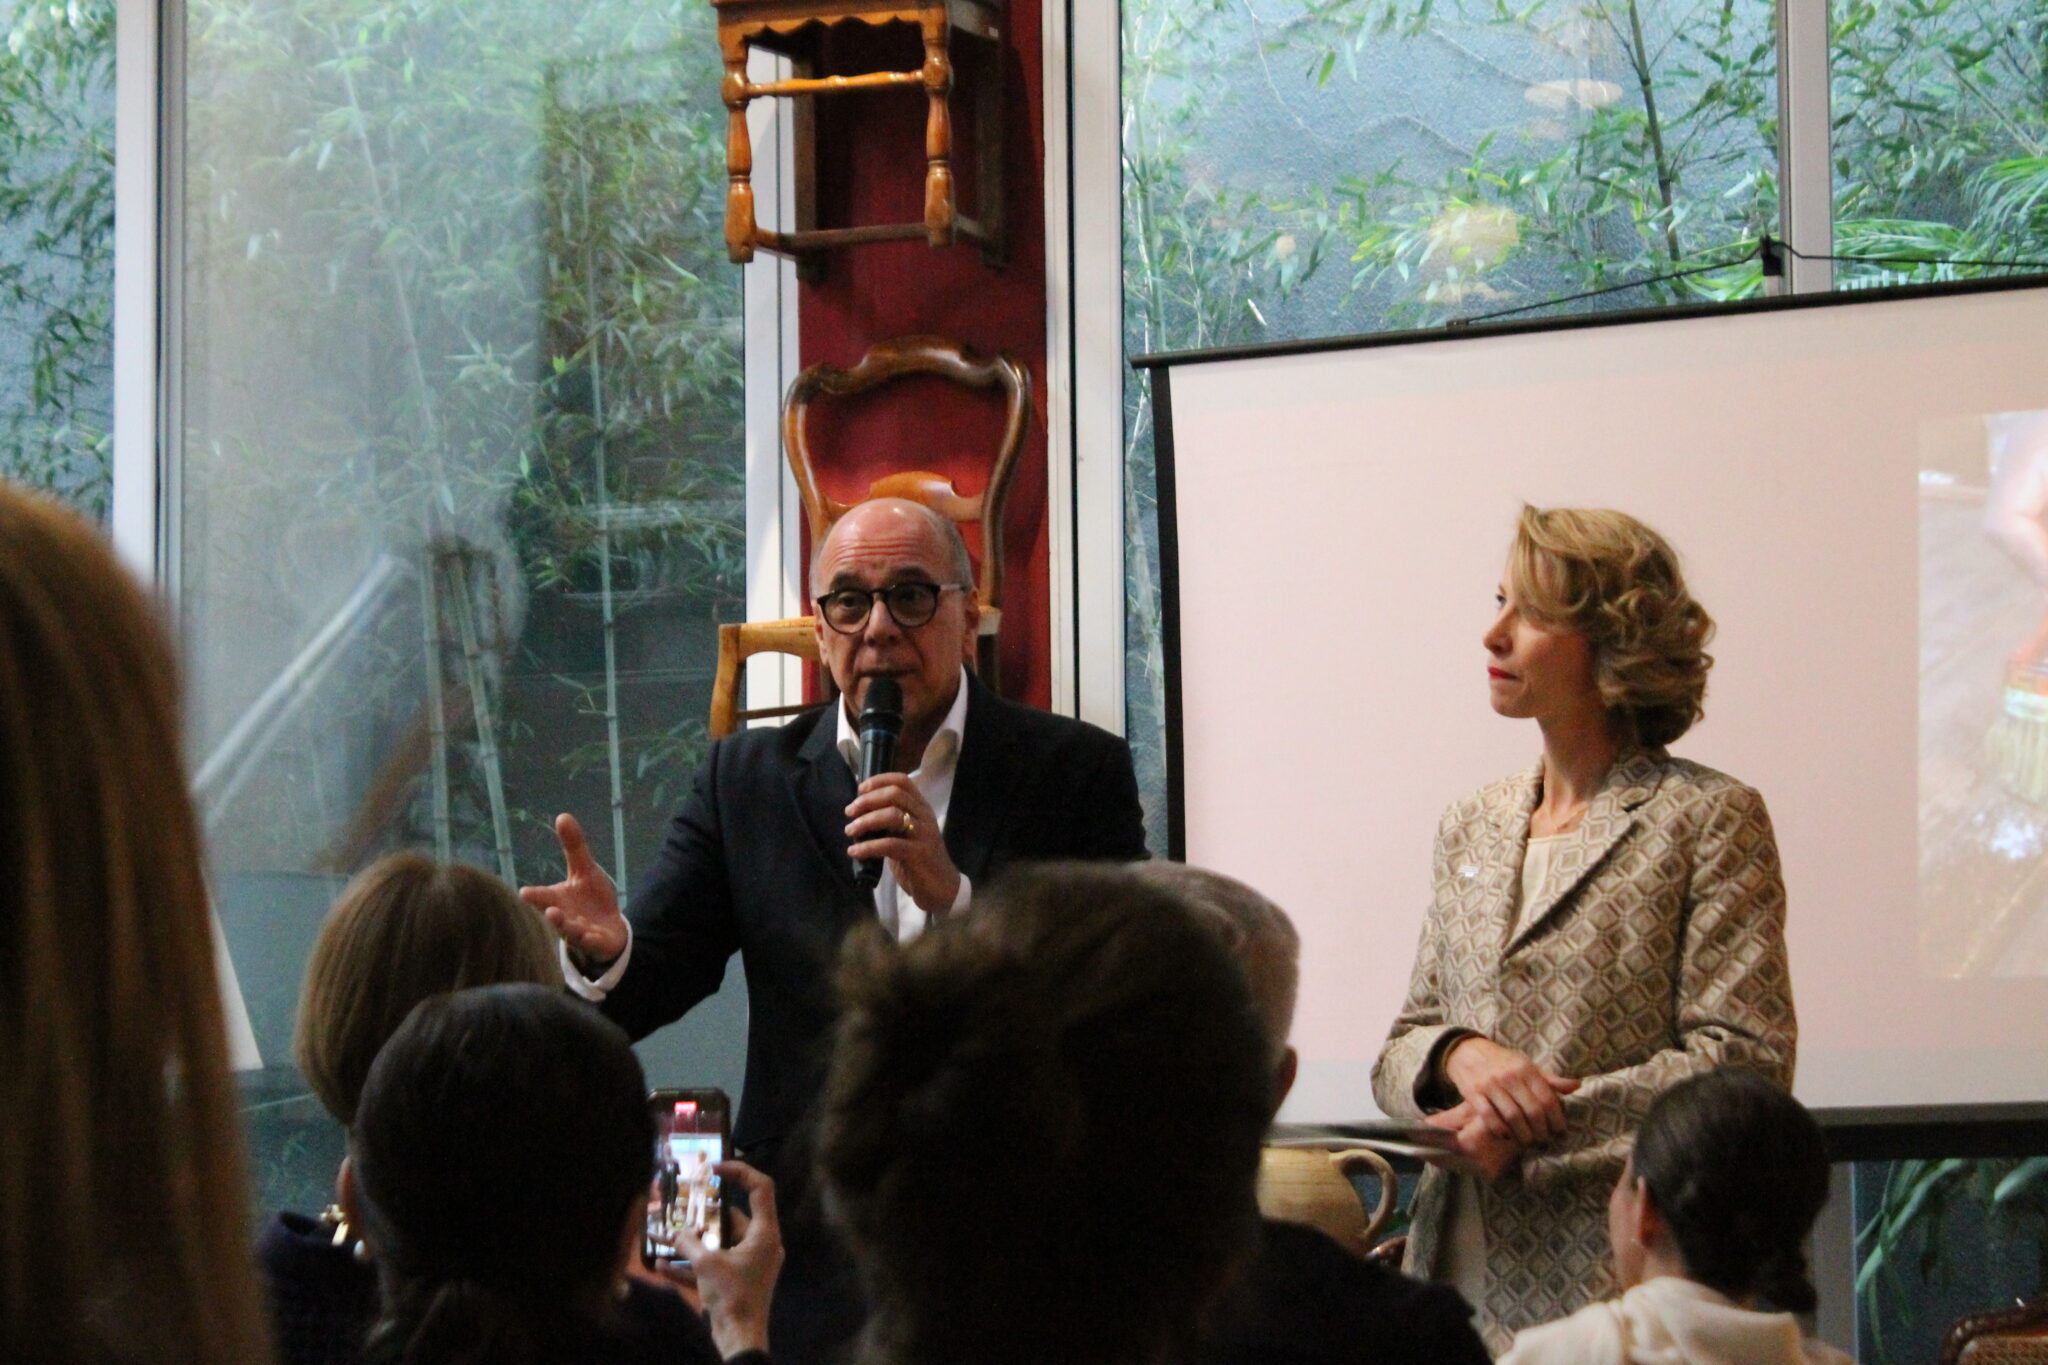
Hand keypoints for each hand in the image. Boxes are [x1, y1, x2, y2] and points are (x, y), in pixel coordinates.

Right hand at [518, 813, 626, 965]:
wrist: (610, 927)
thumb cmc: (591, 898)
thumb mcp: (585, 870)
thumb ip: (574, 847)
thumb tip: (562, 815)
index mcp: (557, 899)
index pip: (541, 896)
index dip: (533, 895)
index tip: (524, 892)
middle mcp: (564, 917)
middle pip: (553, 916)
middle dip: (550, 913)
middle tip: (548, 909)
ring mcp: (579, 932)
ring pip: (571, 931)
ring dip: (566, 926)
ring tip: (558, 917)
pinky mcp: (596, 942)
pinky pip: (591, 942)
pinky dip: (590, 939)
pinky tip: (591, 935)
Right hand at [663, 1162, 781, 1359]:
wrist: (739, 1340)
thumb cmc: (732, 1297)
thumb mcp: (706, 1265)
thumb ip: (689, 1243)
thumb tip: (673, 1232)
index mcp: (764, 1233)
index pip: (761, 1188)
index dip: (740, 1171)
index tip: (715, 1167)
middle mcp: (761, 1245)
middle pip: (735, 1217)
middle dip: (705, 1213)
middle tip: (683, 1202)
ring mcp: (750, 1264)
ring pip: (720, 1243)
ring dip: (694, 1241)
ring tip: (666, 1233)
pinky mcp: (737, 1282)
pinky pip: (714, 1266)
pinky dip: (691, 1265)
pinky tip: (661, 1265)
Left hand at [846, 773, 960, 914]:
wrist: (942, 888)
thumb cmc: (918, 861)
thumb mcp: (904, 835)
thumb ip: (888, 822)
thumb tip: (858, 814)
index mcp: (921, 808)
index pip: (902, 781)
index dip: (879, 781)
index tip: (859, 790)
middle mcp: (924, 816)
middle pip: (895, 794)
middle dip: (868, 800)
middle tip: (850, 812)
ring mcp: (923, 834)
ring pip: (892, 815)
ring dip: (866, 821)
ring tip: (850, 831)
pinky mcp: (919, 854)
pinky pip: (890, 844)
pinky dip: (868, 847)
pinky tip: (854, 852)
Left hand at [1424, 1102, 1522, 1180]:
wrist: (1530, 1121)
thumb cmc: (1499, 1108)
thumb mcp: (1470, 1110)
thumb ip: (1445, 1120)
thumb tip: (1421, 1125)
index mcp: (1471, 1145)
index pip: (1438, 1149)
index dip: (1422, 1144)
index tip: (1408, 1139)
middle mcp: (1478, 1163)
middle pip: (1445, 1161)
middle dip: (1430, 1153)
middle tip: (1415, 1145)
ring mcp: (1486, 1171)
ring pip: (1455, 1166)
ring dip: (1443, 1158)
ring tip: (1428, 1149)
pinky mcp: (1491, 1174)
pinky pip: (1466, 1169)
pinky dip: (1456, 1161)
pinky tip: (1447, 1154)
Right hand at [1441, 1036, 1579, 1144]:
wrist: (1467, 1051)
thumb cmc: (1503, 1061)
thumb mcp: (1527, 1065)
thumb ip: (1550, 1079)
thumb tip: (1577, 1085)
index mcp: (1526, 1070)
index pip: (1548, 1099)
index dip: (1557, 1119)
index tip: (1560, 1132)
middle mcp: (1510, 1077)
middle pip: (1532, 1111)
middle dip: (1541, 1132)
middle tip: (1544, 1142)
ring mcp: (1491, 1085)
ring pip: (1512, 1116)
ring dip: (1523, 1135)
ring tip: (1528, 1142)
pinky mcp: (1473, 1093)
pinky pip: (1488, 1116)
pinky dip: (1499, 1129)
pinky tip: (1506, 1137)